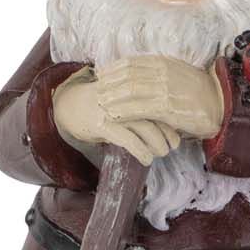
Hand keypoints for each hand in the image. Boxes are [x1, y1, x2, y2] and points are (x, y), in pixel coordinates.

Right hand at [53, 69, 180, 166]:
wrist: (71, 105)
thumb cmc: (103, 104)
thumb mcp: (124, 99)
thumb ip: (142, 105)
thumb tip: (169, 123)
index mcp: (134, 89)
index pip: (160, 104)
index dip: (172, 121)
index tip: (179, 134)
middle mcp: (126, 97)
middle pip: (157, 116)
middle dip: (168, 134)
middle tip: (172, 147)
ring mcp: (114, 110)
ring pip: (145, 129)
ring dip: (158, 145)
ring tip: (161, 154)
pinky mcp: (103, 124)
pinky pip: (128, 140)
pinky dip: (141, 151)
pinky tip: (146, 160)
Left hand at [96, 56, 224, 139]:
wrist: (219, 103)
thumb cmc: (198, 91)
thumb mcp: (177, 73)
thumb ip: (158, 72)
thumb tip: (138, 73)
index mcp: (164, 62)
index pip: (131, 62)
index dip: (113, 68)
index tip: (100, 74)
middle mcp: (163, 72)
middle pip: (127, 75)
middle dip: (108, 83)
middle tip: (96, 91)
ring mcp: (165, 89)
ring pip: (130, 90)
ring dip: (112, 97)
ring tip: (100, 103)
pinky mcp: (168, 107)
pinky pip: (139, 108)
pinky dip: (123, 111)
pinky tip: (113, 116)